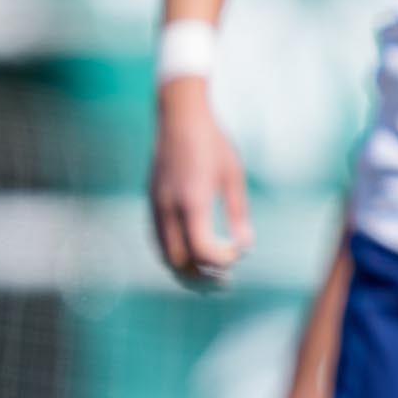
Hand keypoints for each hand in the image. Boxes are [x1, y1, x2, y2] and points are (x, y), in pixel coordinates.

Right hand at [149, 89, 250, 288]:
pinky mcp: (152, 201)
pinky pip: (158, 239)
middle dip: (201, 276)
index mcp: (192, 201)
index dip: (220, 261)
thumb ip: (238, 213)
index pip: (201, 249)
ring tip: (208, 276)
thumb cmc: (212, 144)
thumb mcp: (233, 176)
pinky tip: (191, 256)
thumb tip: (245, 247)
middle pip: (179, 260)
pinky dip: (173, 255)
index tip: (236, 255)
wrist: (179, 117)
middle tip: (224, 281)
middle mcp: (168, 207)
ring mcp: (156, 205)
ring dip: (185, 269)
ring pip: (164, 253)